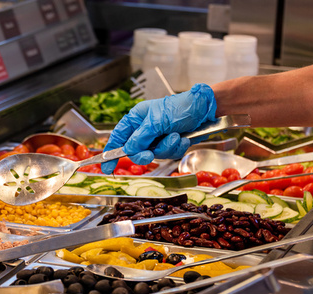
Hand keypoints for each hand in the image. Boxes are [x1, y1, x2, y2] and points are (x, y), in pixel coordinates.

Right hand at [100, 84, 216, 173]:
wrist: (205, 109)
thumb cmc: (180, 107)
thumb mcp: (157, 121)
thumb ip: (140, 137)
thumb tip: (129, 150)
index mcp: (136, 119)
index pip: (118, 137)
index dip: (111, 153)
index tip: (106, 167)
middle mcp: (145, 128)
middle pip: (135, 150)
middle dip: (145, 154)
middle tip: (149, 155)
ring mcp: (157, 137)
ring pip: (154, 154)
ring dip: (166, 148)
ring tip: (176, 136)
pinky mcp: (170, 143)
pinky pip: (167, 154)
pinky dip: (176, 148)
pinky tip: (183, 138)